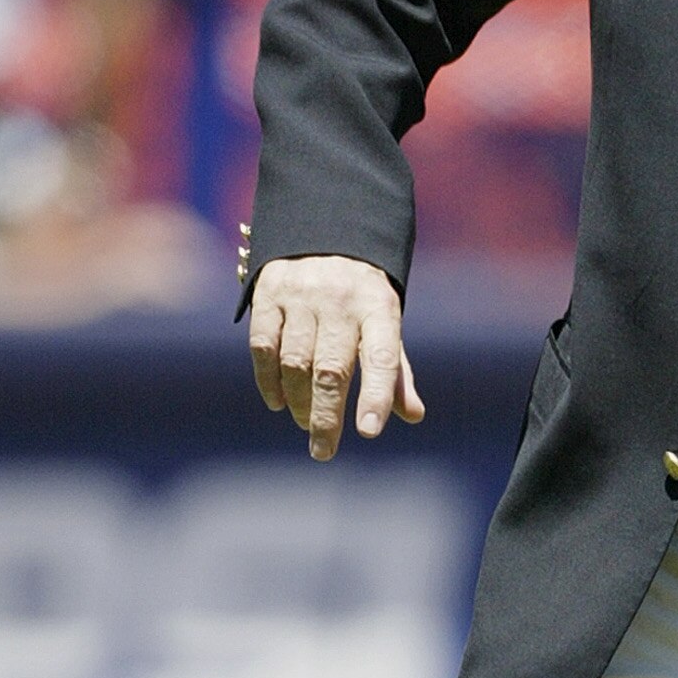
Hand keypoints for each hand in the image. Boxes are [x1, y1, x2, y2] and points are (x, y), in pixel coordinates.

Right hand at [248, 255, 423, 461]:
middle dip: (326, 417)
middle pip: (332, 369)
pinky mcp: (268, 293)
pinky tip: (277, 402)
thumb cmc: (362, 293)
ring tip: (307, 423)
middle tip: (323, 451)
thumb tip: (413, 415)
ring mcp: (302, 295)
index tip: (369, 431)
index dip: (376, 395)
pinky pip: (263, 346)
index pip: (383, 357)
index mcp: (379, 308)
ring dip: (299, 402)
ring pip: (296, 362)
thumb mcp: (386, 322)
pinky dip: (268, 381)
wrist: (326, 226)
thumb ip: (396, 370)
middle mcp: (341, 301)